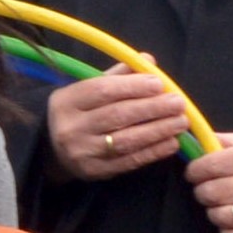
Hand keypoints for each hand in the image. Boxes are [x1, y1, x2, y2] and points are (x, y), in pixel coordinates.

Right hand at [42, 71, 185, 181]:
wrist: (51, 149)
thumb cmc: (78, 112)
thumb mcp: (87, 89)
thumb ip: (118, 75)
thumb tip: (148, 60)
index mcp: (67, 101)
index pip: (102, 91)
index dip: (133, 87)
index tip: (159, 84)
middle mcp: (71, 128)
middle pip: (117, 116)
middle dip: (152, 108)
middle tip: (178, 103)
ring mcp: (82, 153)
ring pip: (125, 141)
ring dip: (157, 131)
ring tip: (181, 122)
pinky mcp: (94, 172)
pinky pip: (128, 162)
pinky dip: (152, 152)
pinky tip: (170, 143)